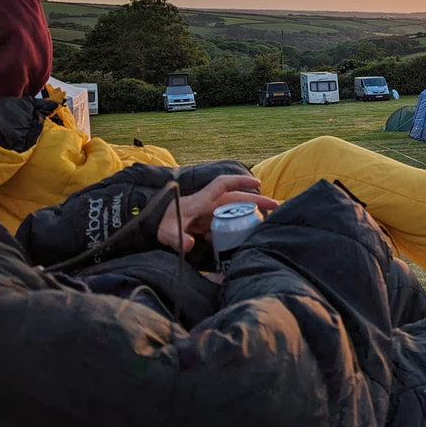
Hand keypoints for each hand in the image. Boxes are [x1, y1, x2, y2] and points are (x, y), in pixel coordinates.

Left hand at [156, 174, 278, 252]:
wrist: (149, 226)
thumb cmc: (158, 224)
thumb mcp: (166, 232)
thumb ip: (177, 239)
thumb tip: (190, 244)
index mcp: (201, 201)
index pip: (223, 185)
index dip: (241, 182)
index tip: (258, 184)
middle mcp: (207, 204)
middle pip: (235, 198)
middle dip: (256, 200)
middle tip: (276, 205)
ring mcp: (207, 213)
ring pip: (233, 210)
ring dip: (248, 213)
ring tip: (265, 221)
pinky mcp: (205, 223)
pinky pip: (225, 222)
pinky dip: (234, 227)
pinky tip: (238, 238)